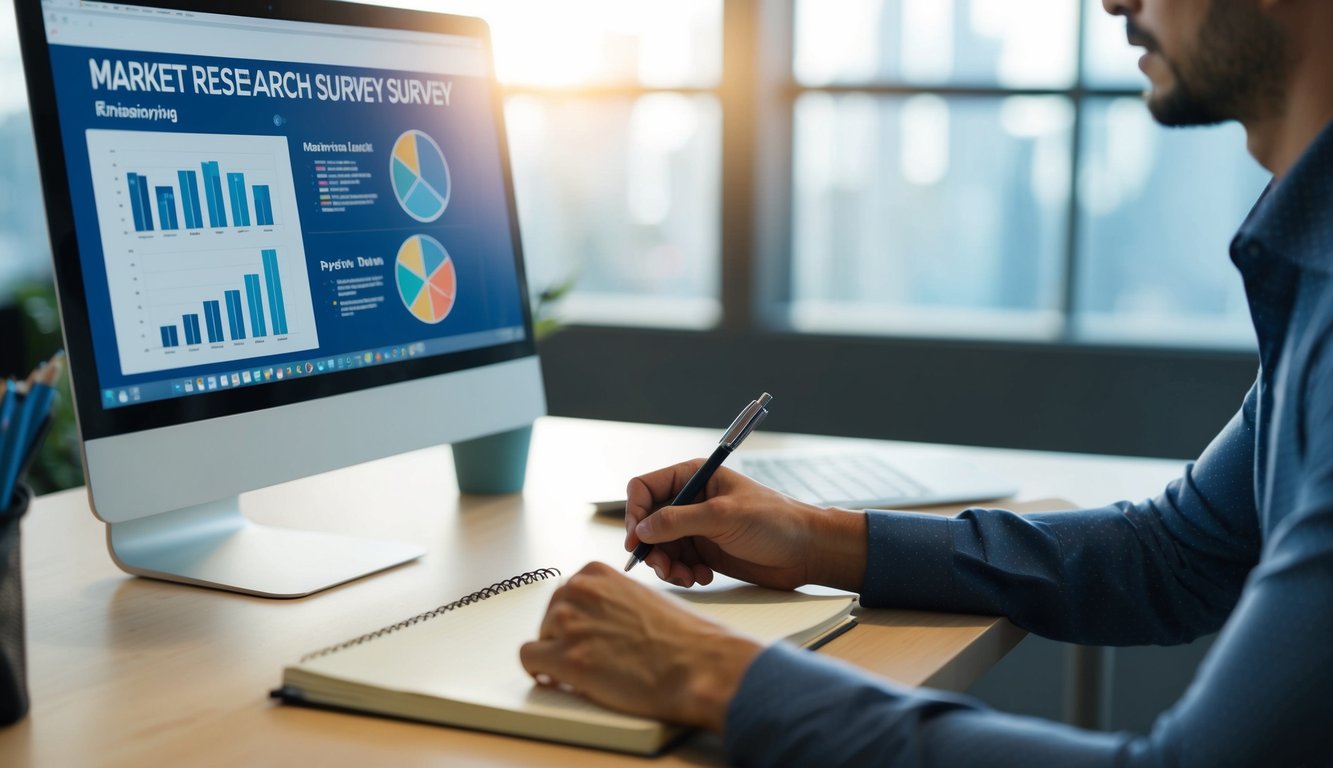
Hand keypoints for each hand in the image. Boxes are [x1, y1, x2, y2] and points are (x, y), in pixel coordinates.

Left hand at [518, 562, 762, 730]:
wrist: (699, 664)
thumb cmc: (685, 637)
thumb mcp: (644, 598)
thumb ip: (614, 600)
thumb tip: (599, 617)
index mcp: (597, 573)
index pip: (566, 593)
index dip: (576, 618)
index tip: (584, 632)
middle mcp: (578, 591)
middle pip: (550, 614)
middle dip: (564, 636)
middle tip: (588, 655)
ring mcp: (569, 623)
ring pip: (540, 637)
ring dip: (556, 654)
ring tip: (585, 671)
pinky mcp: (565, 658)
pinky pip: (529, 659)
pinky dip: (541, 671)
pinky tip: (557, 679)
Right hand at [625, 461, 867, 591]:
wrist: (808, 551)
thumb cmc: (775, 521)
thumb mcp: (724, 516)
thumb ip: (679, 521)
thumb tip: (641, 530)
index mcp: (695, 477)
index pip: (645, 488)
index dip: (635, 512)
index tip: (637, 540)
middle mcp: (691, 501)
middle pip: (648, 522)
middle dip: (652, 547)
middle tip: (664, 567)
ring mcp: (697, 527)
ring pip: (661, 547)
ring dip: (668, 565)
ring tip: (687, 576)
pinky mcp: (706, 551)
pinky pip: (678, 563)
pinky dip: (683, 573)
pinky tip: (702, 577)